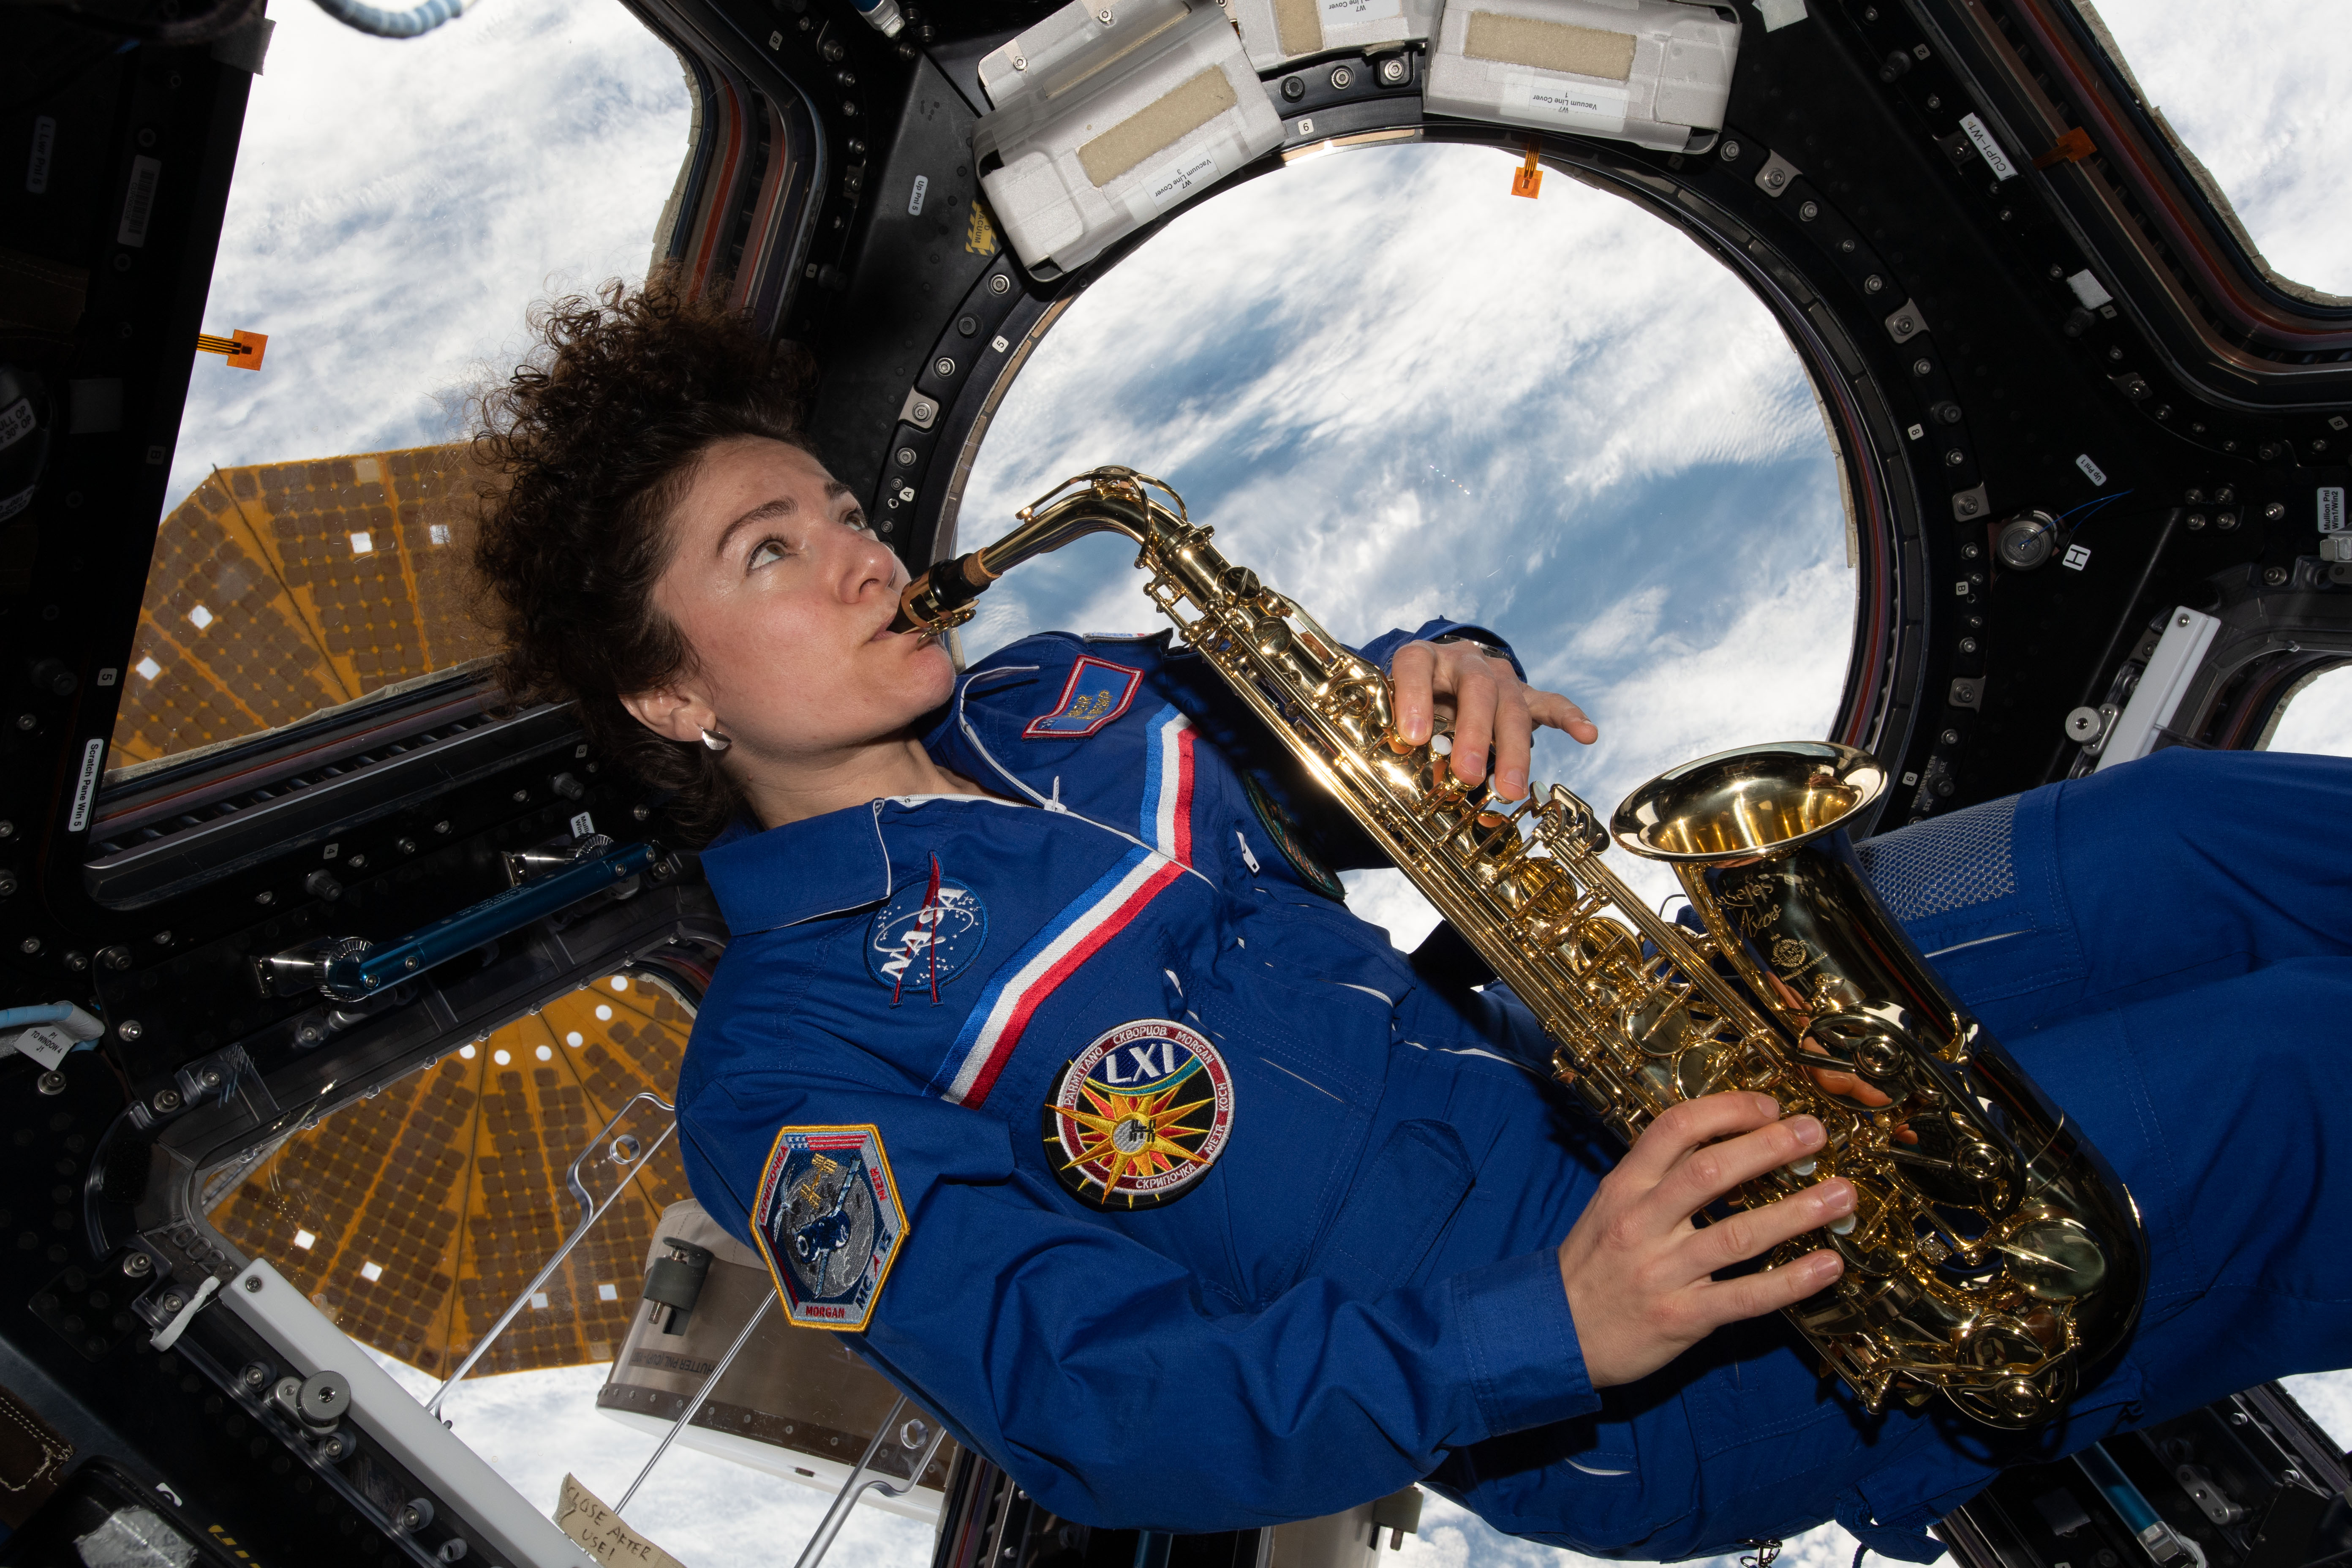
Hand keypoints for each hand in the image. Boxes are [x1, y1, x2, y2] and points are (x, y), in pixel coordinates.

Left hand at [1389, 640, 1597, 798]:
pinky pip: (1549, 703)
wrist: (1438, 677)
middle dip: (1474, 733)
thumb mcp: (1395, 713)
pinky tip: (1587, 734)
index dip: (1414, 698)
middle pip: (1478, 689)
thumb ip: (1397, 735)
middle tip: (1467, 775)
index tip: (1412, 737)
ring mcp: (1498, 676)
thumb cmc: (1412, 701)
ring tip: (1509, 788)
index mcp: (1424, 659)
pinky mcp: (1522, 694)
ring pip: (1512, 705)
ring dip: (1512, 749)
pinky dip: (1568, 718)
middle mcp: (1464, 661)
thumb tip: (1397, 770)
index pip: (1417, 666)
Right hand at [1556, 1092, 1850, 1388]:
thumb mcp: (1612, 1206)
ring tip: (1841, 1195)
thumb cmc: (1592, 1265)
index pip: (1675, 1129)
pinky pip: (1745, 1297)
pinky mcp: (1681, 1317)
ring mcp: (1662, 1272)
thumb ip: (1659, 1174)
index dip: (1727, 1111)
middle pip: (1711, 1171)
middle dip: (1770, 1147)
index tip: (1768, 1106)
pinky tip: (1827, 1266)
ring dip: (1797, 1211)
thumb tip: (1718, 1137)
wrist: (1555, 1333)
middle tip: (1815, 1134)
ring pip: (1737, 1233)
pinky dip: (1791, 1281)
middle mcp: (1643, 1223)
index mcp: (1625, 1187)